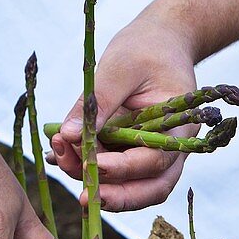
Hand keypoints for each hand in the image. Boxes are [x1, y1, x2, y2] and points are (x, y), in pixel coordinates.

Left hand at [50, 7, 198, 211]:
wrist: (158, 41)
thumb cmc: (145, 49)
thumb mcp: (119, 68)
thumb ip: (98, 102)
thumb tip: (69, 136)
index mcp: (178, 128)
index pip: (155, 161)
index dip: (124, 169)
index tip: (94, 166)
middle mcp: (169, 148)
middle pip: (150, 188)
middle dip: (116, 196)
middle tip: (84, 197)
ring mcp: (149, 153)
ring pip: (130, 186)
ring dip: (94, 180)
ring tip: (59, 155)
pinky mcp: (129, 151)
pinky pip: (110, 170)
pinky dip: (85, 167)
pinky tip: (59, 154)